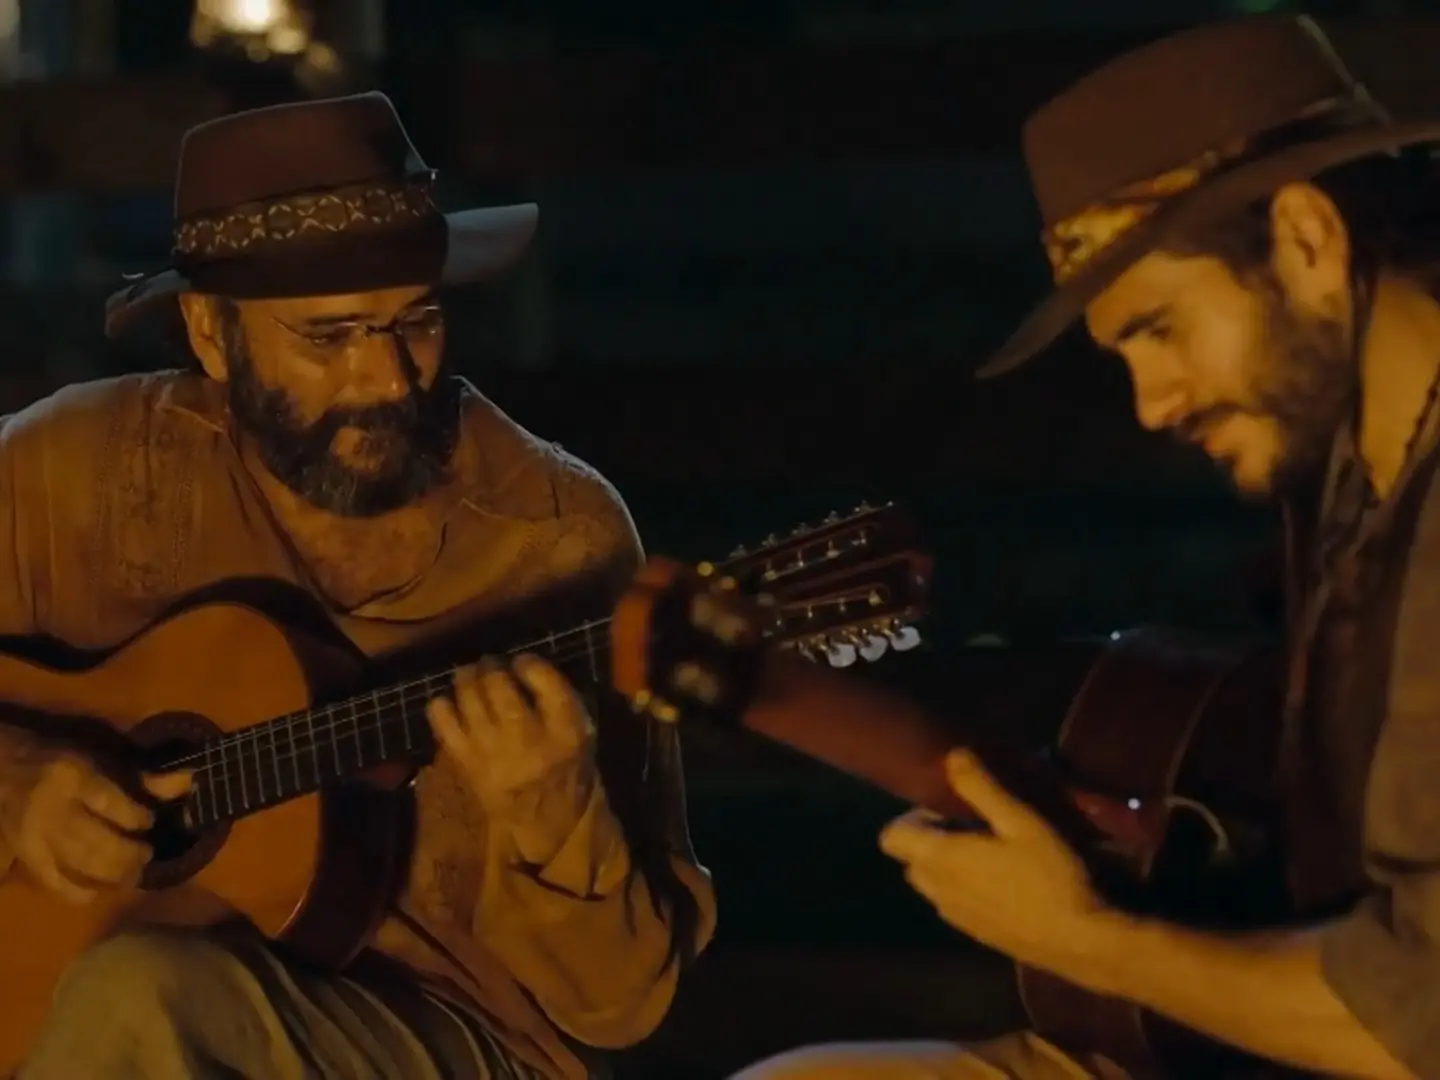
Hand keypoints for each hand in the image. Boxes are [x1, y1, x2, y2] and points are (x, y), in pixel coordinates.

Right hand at [0, 741, 190, 904]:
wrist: (2, 770)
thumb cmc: (62, 763)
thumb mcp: (103, 760)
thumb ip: (146, 777)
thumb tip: (191, 782)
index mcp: (72, 776)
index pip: (110, 804)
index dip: (137, 817)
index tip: (151, 821)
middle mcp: (50, 809)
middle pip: (95, 842)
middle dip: (129, 853)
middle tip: (147, 854)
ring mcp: (33, 837)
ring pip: (78, 865)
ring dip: (113, 875)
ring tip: (134, 871)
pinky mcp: (24, 857)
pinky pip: (54, 884)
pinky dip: (81, 893)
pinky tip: (102, 890)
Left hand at [427, 654, 597, 863]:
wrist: (546, 820)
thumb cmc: (567, 768)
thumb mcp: (583, 732)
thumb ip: (560, 697)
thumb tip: (525, 665)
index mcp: (565, 731)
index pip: (545, 682)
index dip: (530, 663)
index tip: (523, 661)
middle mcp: (527, 739)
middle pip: (499, 686)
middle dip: (492, 666)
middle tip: (491, 663)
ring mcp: (492, 751)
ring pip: (469, 698)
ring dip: (467, 678)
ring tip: (470, 674)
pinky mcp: (466, 762)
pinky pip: (443, 723)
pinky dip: (442, 705)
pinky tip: (451, 702)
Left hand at [880, 749, 1120, 985]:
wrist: (1081, 941)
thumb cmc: (1049, 874)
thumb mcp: (1019, 821)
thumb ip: (980, 787)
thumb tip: (951, 755)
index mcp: (939, 860)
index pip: (890, 836)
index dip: (913, 817)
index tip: (949, 809)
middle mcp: (936, 891)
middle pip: (910, 859)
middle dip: (931, 839)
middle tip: (974, 825)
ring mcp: (955, 918)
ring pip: (933, 883)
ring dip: (948, 865)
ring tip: (992, 852)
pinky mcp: (976, 936)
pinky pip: (954, 903)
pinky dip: (965, 888)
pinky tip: (1007, 882)